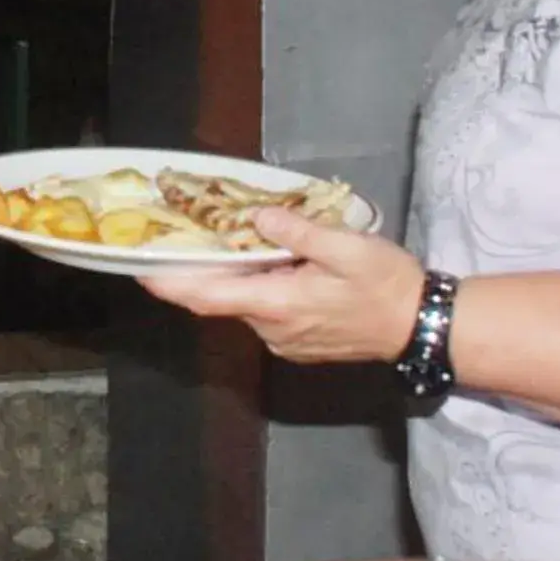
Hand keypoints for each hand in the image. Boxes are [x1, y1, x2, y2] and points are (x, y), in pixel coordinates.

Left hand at [137, 208, 424, 364]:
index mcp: (277, 304)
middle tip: (182, 235)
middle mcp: (271, 329)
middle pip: (221, 298)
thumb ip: (299, 232)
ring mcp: (283, 340)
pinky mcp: (297, 343)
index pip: (207, 296)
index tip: (140, 268)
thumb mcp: (347, 247)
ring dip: (235, 276)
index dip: (171, 282)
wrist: (419, 326)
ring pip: (244, 303)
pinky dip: (257, 288)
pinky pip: (264, 312)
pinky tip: (269, 264)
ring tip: (230, 238)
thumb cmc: (386, 285)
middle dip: (201, 269)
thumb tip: (258, 216)